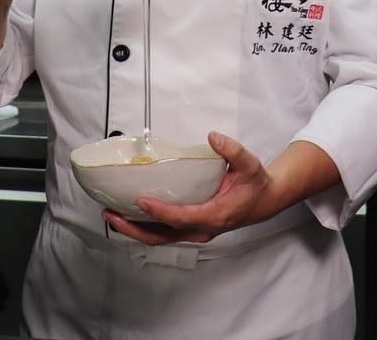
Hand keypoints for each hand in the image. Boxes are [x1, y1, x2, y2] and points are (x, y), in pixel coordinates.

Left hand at [103, 132, 274, 244]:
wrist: (265, 201)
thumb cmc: (255, 183)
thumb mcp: (250, 164)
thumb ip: (232, 150)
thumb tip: (213, 136)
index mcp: (215, 215)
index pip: (182, 217)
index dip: (160, 212)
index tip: (140, 201)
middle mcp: (202, 229)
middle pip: (162, 236)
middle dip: (134, 228)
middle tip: (111, 214)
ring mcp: (196, 232)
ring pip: (160, 238)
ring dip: (135, 229)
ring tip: (111, 215)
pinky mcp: (192, 229)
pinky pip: (164, 233)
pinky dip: (145, 227)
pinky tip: (129, 215)